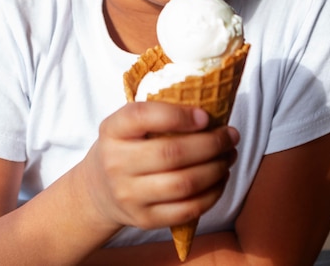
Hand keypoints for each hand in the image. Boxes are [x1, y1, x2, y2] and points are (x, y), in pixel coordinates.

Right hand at [82, 102, 238, 231]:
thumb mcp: (127, 124)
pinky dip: (212, 194)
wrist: (98, 189)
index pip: (143, 117)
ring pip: (183, 184)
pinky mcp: (144, 219)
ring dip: (216, 169)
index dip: (178, 116)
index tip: (206, 116)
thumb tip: (209, 111)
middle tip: (231, 135)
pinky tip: (221, 179)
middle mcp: (116, 162)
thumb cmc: (125, 146)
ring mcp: (129, 195)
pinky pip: (186, 210)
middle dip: (211, 144)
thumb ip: (157, 114)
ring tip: (229, 156)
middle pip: (171, 153)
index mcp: (113, 130)